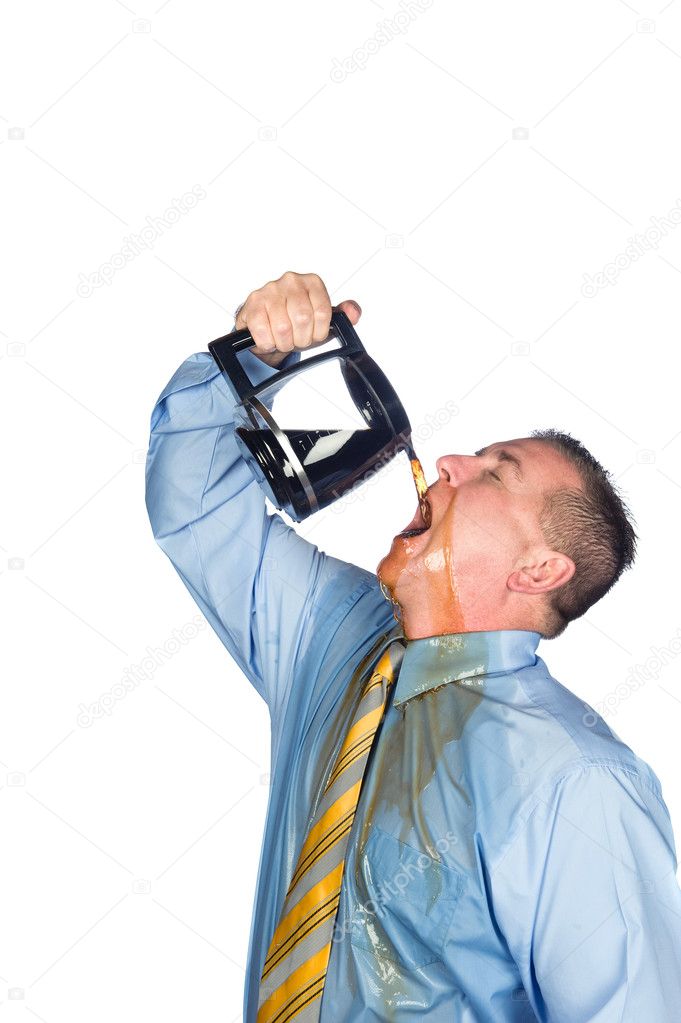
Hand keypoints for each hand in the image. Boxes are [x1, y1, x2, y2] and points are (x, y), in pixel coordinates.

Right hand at [234, 270, 361, 366]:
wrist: (266, 325)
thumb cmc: (295, 322)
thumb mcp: (323, 321)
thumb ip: (342, 316)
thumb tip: (353, 312)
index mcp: (312, 283)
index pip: (323, 313)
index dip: (318, 332)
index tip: (313, 334)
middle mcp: (292, 280)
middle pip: (303, 319)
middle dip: (301, 338)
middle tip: (296, 339)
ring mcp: (270, 289)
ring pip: (283, 328)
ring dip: (283, 342)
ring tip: (283, 339)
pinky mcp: (253, 303)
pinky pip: (263, 332)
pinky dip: (267, 343)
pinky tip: (269, 338)